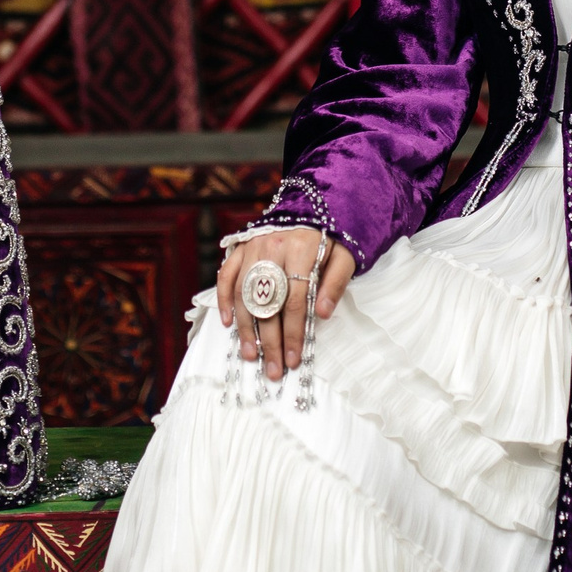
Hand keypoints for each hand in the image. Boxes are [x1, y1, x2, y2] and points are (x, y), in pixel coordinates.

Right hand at [217, 228, 356, 382]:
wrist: (313, 201)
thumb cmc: (332, 234)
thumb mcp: (346, 254)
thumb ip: (336, 282)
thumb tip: (323, 314)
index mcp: (302, 250)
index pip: (295, 302)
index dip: (293, 333)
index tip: (294, 359)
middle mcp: (273, 248)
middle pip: (269, 304)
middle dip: (270, 341)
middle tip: (273, 369)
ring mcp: (253, 247)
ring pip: (245, 294)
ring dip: (246, 328)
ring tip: (251, 355)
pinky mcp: (241, 246)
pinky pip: (227, 275)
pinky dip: (224, 299)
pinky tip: (228, 323)